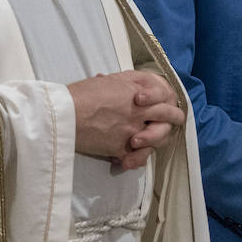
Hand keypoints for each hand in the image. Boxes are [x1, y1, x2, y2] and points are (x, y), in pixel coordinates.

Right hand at [66, 70, 183, 169]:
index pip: (165, 94)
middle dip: (174, 119)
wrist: (67, 114)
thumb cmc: (81, 94)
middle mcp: (141, 110)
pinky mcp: (124, 148)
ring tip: (147, 142)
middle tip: (175, 121)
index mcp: (137, 89)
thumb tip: (119, 85)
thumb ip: (121, 85)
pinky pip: (139, 157)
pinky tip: (129, 160)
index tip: (165, 101)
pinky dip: (136, 160)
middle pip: (169, 115)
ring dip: (156, 141)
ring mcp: (135, 130)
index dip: (167, 98)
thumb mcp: (106, 81)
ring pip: (159, 138)